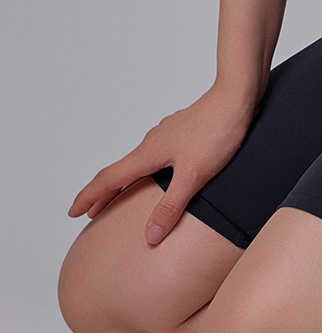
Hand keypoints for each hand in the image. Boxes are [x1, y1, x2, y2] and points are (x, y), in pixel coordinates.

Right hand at [67, 82, 260, 245]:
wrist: (237, 95)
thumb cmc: (217, 132)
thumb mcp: (194, 175)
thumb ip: (171, 206)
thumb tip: (149, 236)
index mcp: (149, 152)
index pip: (109, 179)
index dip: (90, 197)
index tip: (73, 211)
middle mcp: (153, 141)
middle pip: (121, 170)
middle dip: (104, 193)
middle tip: (91, 212)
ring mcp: (168, 133)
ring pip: (139, 161)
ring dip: (126, 180)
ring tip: (123, 195)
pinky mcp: (182, 130)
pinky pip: (156, 154)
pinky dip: (147, 169)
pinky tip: (161, 173)